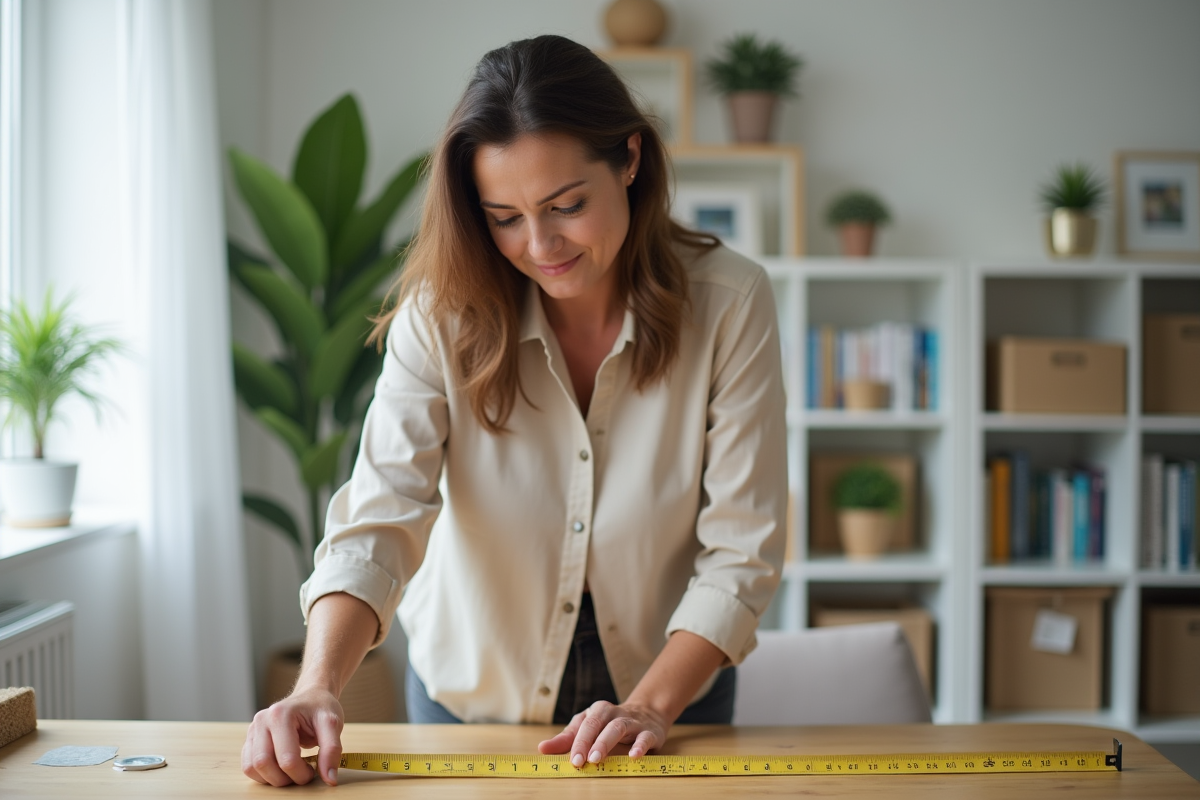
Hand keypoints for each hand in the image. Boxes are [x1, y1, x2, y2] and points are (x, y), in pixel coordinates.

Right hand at [242, 686, 344, 786]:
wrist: (311, 696)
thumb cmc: (321, 708)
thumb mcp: (333, 724)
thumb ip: (332, 750)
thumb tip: (329, 778)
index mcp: (280, 715)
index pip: (286, 759)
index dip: (301, 774)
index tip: (313, 771)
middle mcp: (262, 721)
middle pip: (263, 764)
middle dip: (284, 778)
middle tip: (301, 774)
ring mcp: (253, 729)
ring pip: (251, 767)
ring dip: (271, 778)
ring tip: (290, 771)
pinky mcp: (250, 739)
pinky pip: (248, 766)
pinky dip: (262, 774)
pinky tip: (280, 769)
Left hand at [537, 700, 669, 766]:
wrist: (648, 713)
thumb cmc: (610, 724)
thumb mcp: (588, 727)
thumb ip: (566, 739)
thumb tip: (542, 748)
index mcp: (596, 711)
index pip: (583, 725)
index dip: (576, 743)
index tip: (571, 761)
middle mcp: (613, 714)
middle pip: (597, 724)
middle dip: (587, 742)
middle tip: (580, 762)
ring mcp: (631, 722)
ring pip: (617, 728)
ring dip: (605, 742)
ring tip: (596, 758)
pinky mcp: (649, 732)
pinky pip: (644, 737)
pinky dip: (639, 746)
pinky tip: (634, 756)